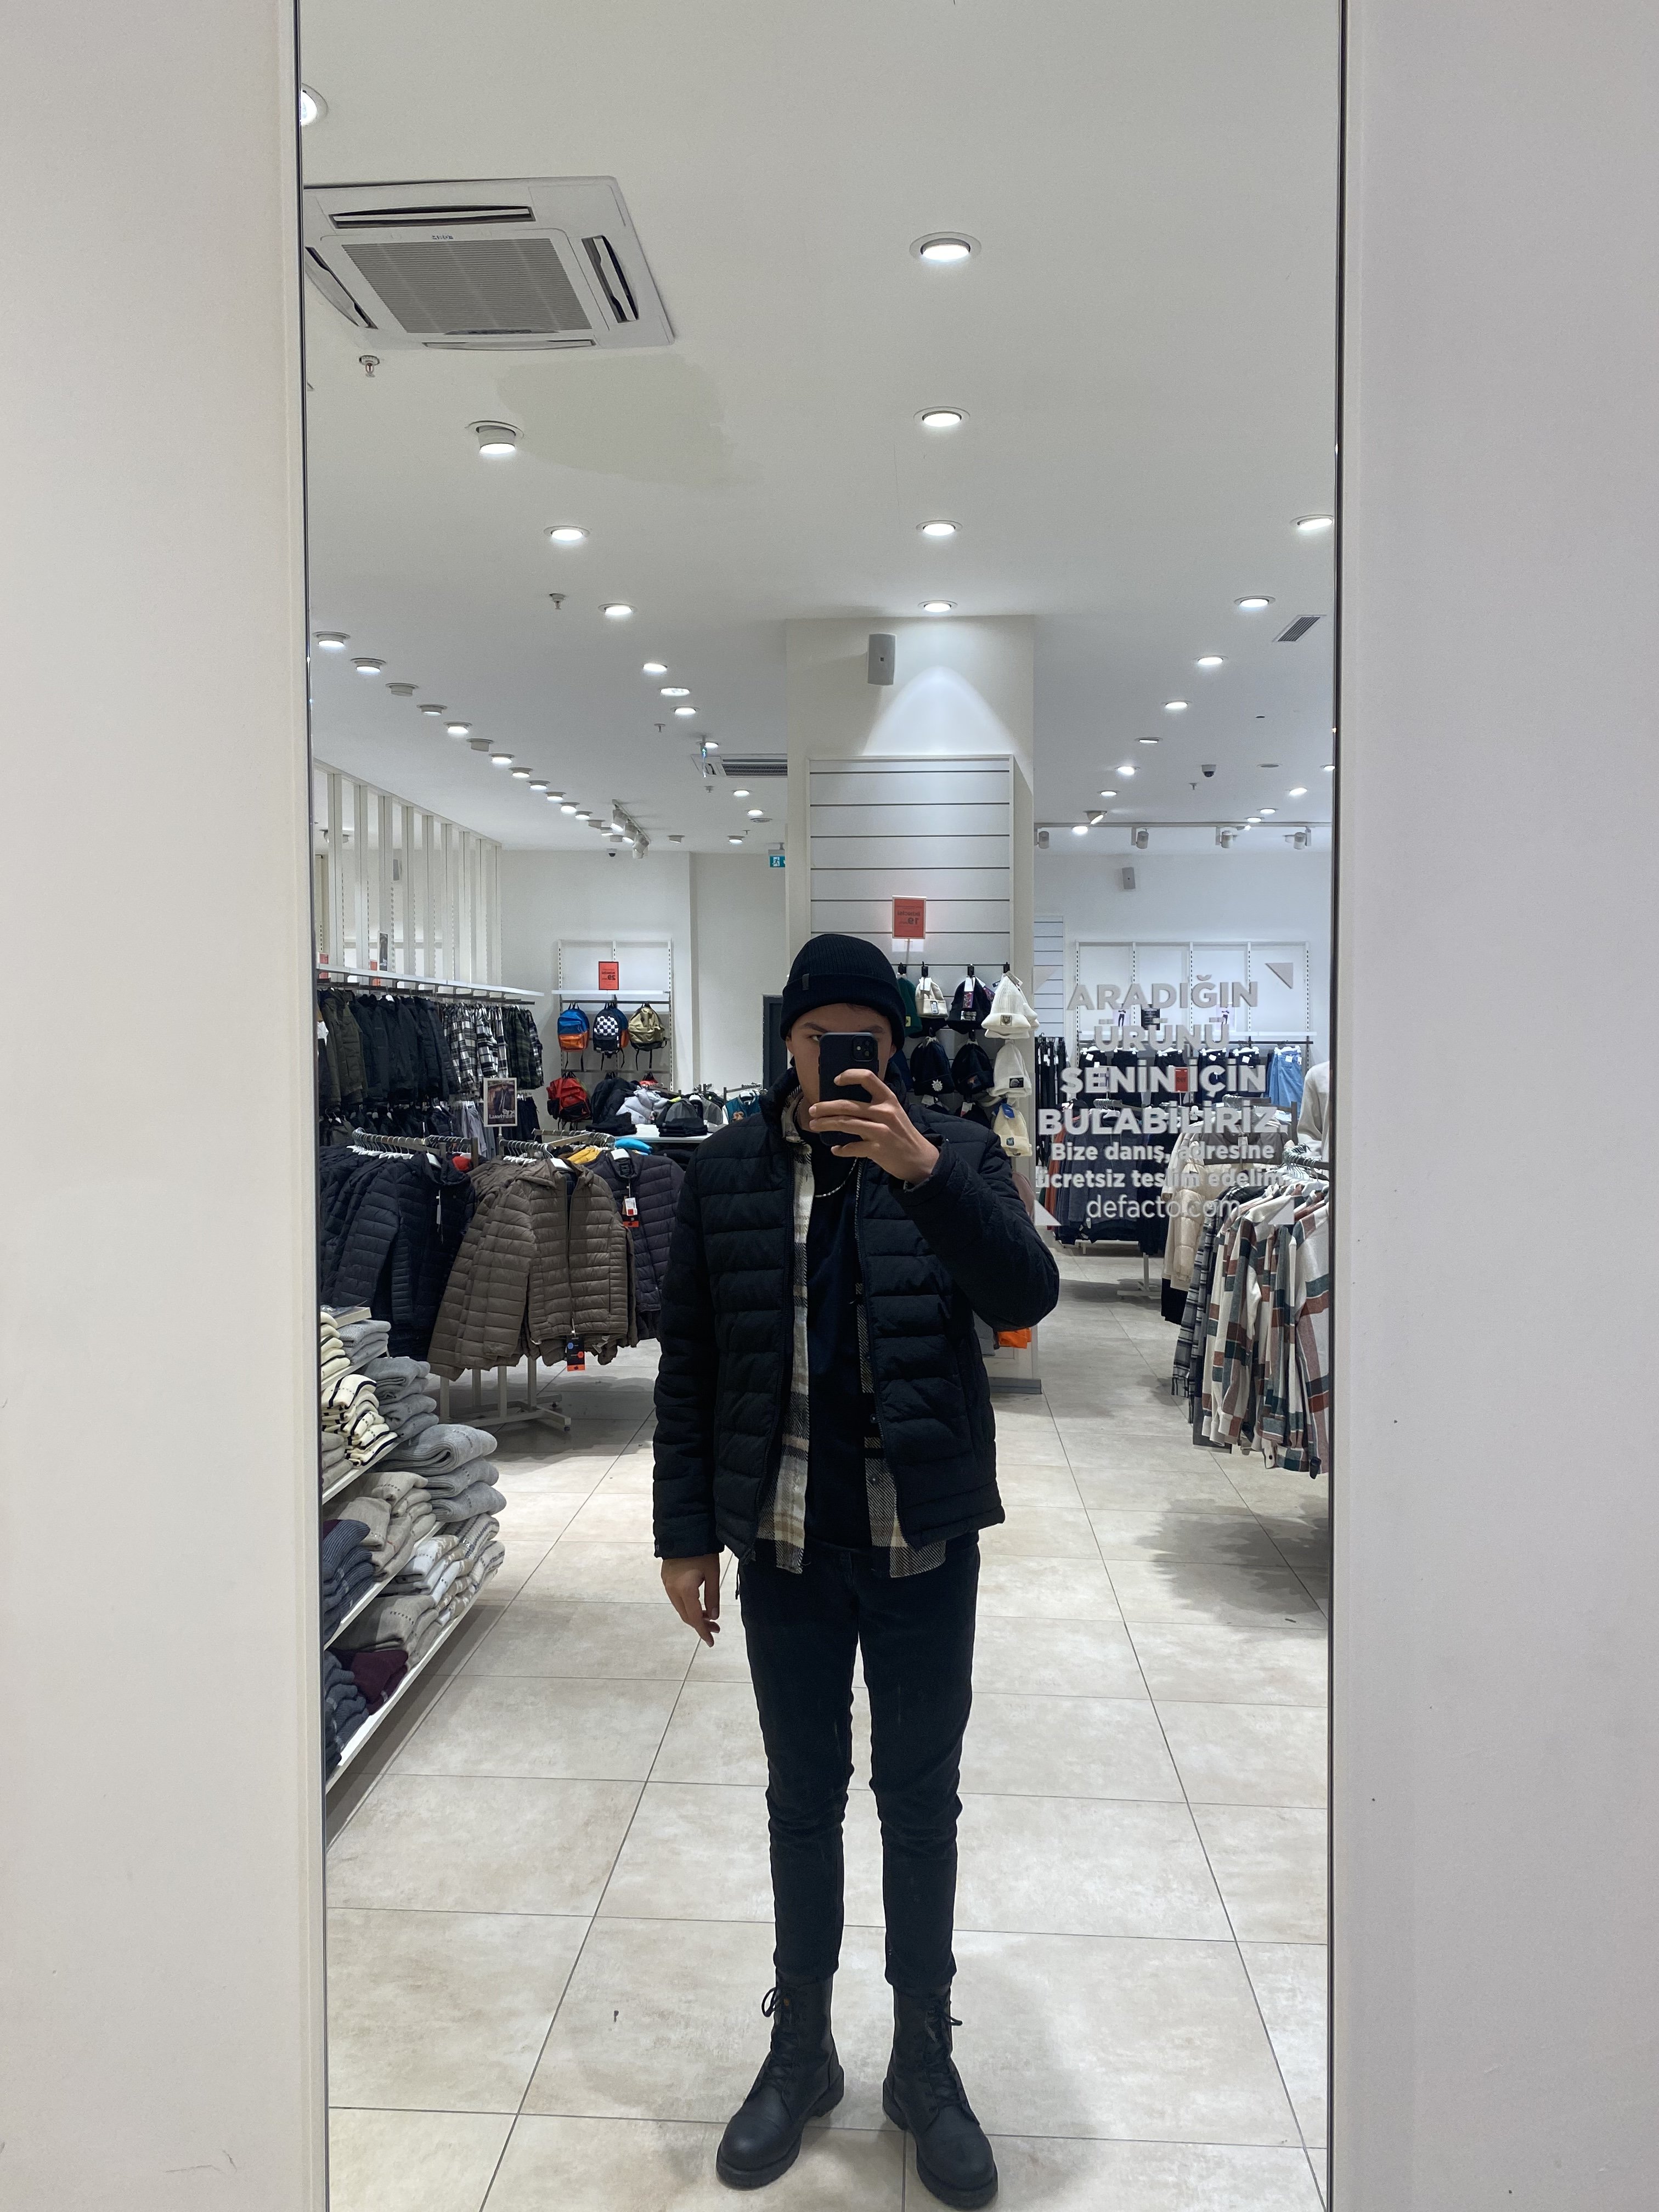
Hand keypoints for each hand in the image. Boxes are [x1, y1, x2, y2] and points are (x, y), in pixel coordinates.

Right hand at [661, 1553, 720, 1644]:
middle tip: (716, 1629)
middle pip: (685, 1615)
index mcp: (684, 1589)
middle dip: (700, 1624)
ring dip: (694, 1615)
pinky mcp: (665, 1577)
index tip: (711, 1642)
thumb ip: (713, 1597)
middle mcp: (672, 1589)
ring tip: (710, 1617)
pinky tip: (698, 1604)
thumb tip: (714, 1617)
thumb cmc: (703, 1550)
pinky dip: (687, 1605)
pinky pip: (676, 1598)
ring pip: (680, 1607)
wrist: (685, 1530)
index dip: (703, 1631)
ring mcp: (666, 1583)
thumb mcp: (713, 1573)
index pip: (694, 1618)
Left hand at [808, 1068, 940, 1182]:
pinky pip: (852, 1148)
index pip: (868, 1078)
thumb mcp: (894, 1112)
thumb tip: (845, 1103)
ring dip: (826, 1124)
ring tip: (814, 1125)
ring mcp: (880, 1131)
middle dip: (826, 1107)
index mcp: (888, 1099)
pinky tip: (835, 1150)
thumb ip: (874, 1105)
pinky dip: (841, 1149)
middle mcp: (884, 1112)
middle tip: (813, 1109)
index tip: (836, 1080)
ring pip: (846, 1124)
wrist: (919, 1158)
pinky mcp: (877, 1149)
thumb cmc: (902, 1133)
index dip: (849, 1075)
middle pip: (848, 1105)